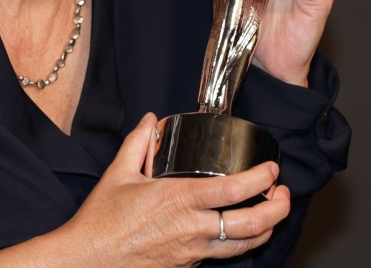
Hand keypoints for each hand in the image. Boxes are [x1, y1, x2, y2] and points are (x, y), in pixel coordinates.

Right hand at [0, 114, 288, 267]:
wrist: (87, 260)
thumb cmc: (101, 220)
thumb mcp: (118, 173)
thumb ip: (138, 143)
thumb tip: (150, 119)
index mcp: (178, 199)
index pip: (234, 190)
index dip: (261, 179)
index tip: (271, 169)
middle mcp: (191, 228)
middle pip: (250, 225)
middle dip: (277, 210)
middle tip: (283, 194)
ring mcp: (192, 251)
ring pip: (242, 247)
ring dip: (265, 230)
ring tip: (271, 213)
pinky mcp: (186, 266)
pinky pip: (220, 256)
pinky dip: (237, 243)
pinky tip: (238, 231)